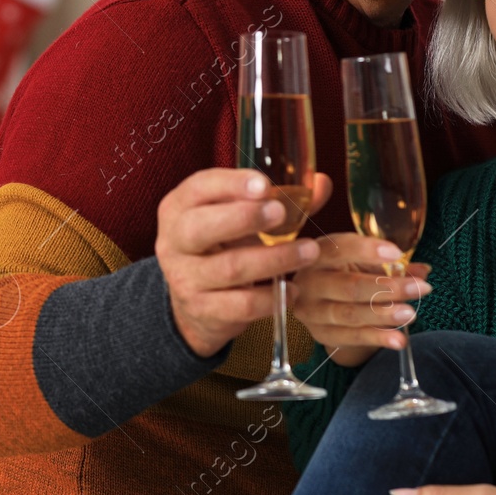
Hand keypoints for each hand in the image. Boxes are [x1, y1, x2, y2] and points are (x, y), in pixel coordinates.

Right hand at [156, 168, 332, 357]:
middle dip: (243, 218)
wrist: (194, 305)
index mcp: (180, 208)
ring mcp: (185, 278)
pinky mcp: (203, 310)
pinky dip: (271, 297)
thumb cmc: (222, 247)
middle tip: (280, 213)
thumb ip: (279, 200)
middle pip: (200, 227)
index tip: (264, 185)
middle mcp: (174, 242)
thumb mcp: (239, 219)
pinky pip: (240, 305)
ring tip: (308, 252)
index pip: (199, 188)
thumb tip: (321, 184)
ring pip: (230, 268)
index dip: (231, 184)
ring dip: (274, 259)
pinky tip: (293, 289)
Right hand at [289, 234, 432, 366]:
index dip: (367, 250)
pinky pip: (352, 338)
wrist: (320, 304)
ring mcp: (312, 311)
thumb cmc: (343, 274)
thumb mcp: (362, 263)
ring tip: (410, 314)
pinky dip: (378, 338)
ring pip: (351, 314)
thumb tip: (423, 271)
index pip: (339, 249)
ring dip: (384, 315)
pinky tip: (399, 339)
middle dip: (388, 288)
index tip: (396, 253)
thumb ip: (391, 265)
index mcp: (317, 255)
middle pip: (349, 286)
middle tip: (420, 288)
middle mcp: (309, 282)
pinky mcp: (321, 334)